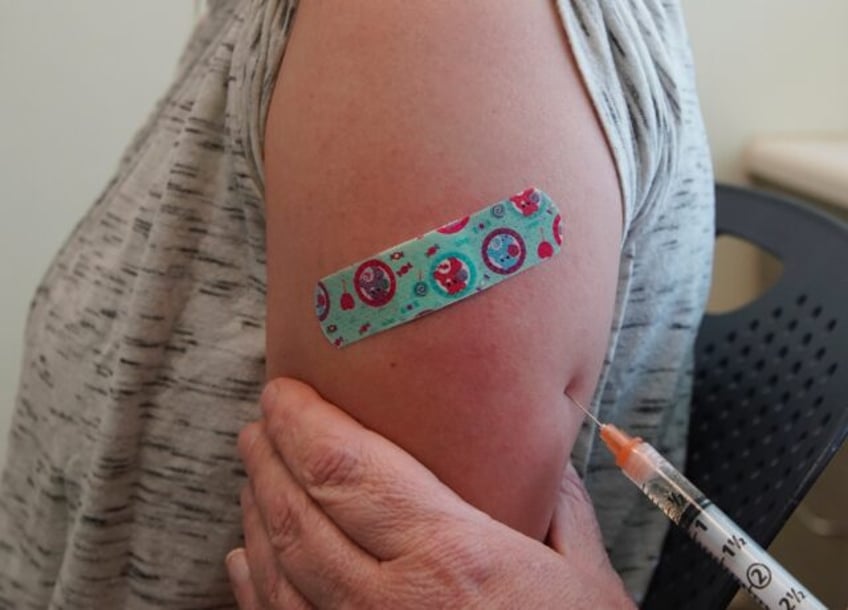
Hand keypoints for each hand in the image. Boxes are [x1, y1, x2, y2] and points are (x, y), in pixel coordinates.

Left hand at [228, 378, 633, 608]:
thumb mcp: (586, 578)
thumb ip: (561, 508)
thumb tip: (545, 460)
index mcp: (449, 556)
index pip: (344, 470)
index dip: (301, 423)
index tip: (283, 393)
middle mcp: (390, 599)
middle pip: (297, 513)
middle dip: (268, 459)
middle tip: (258, 427)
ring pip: (277, 568)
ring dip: (256, 514)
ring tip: (253, 477)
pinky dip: (253, 584)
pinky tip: (244, 556)